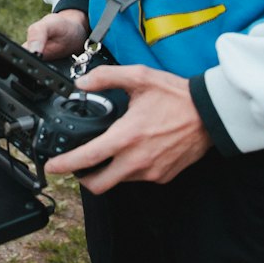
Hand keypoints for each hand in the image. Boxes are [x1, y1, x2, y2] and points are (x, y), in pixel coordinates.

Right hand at [0, 9, 88, 94]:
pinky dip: (23, 100)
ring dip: (0, 98)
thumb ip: (38, 35)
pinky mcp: (44, 79)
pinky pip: (30, 91)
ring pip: (11, 87)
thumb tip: (32, 52)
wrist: (78, 31)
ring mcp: (32, 72)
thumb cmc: (61, 26)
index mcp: (18, 50)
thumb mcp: (50, 25)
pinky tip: (21, 109)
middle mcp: (22, 63)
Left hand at [44, 63, 211, 192]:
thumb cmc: (177, 96)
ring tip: (108, 153)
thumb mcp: (139, 77)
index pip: (87, 158)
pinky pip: (138, 179)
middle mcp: (136, 159)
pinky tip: (132, 152)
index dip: (64, 164)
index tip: (51, 166)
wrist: (212, 114)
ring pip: (118, 182)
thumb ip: (106, 77)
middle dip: (83, 178)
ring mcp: (151, 171)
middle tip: (77, 166)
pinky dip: (128, 170)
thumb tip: (82, 83)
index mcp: (126, 137)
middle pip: (98, 185)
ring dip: (107, 172)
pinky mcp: (163, 176)